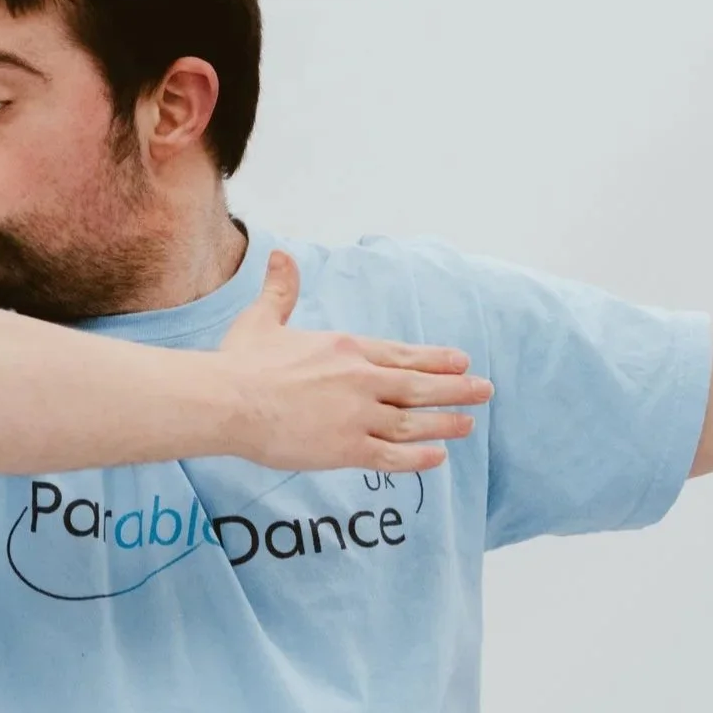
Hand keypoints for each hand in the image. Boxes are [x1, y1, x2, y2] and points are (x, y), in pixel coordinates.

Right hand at [214, 250, 490, 472]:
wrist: (228, 401)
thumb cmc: (240, 362)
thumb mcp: (263, 319)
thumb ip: (281, 290)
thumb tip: (280, 254)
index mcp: (345, 349)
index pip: (401, 354)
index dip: (434, 359)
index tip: (461, 361)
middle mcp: (360, 380)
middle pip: (419, 385)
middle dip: (456, 388)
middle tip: (484, 390)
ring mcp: (357, 416)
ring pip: (413, 421)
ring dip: (445, 422)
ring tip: (468, 423)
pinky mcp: (346, 450)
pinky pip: (392, 456)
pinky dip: (418, 458)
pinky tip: (437, 457)